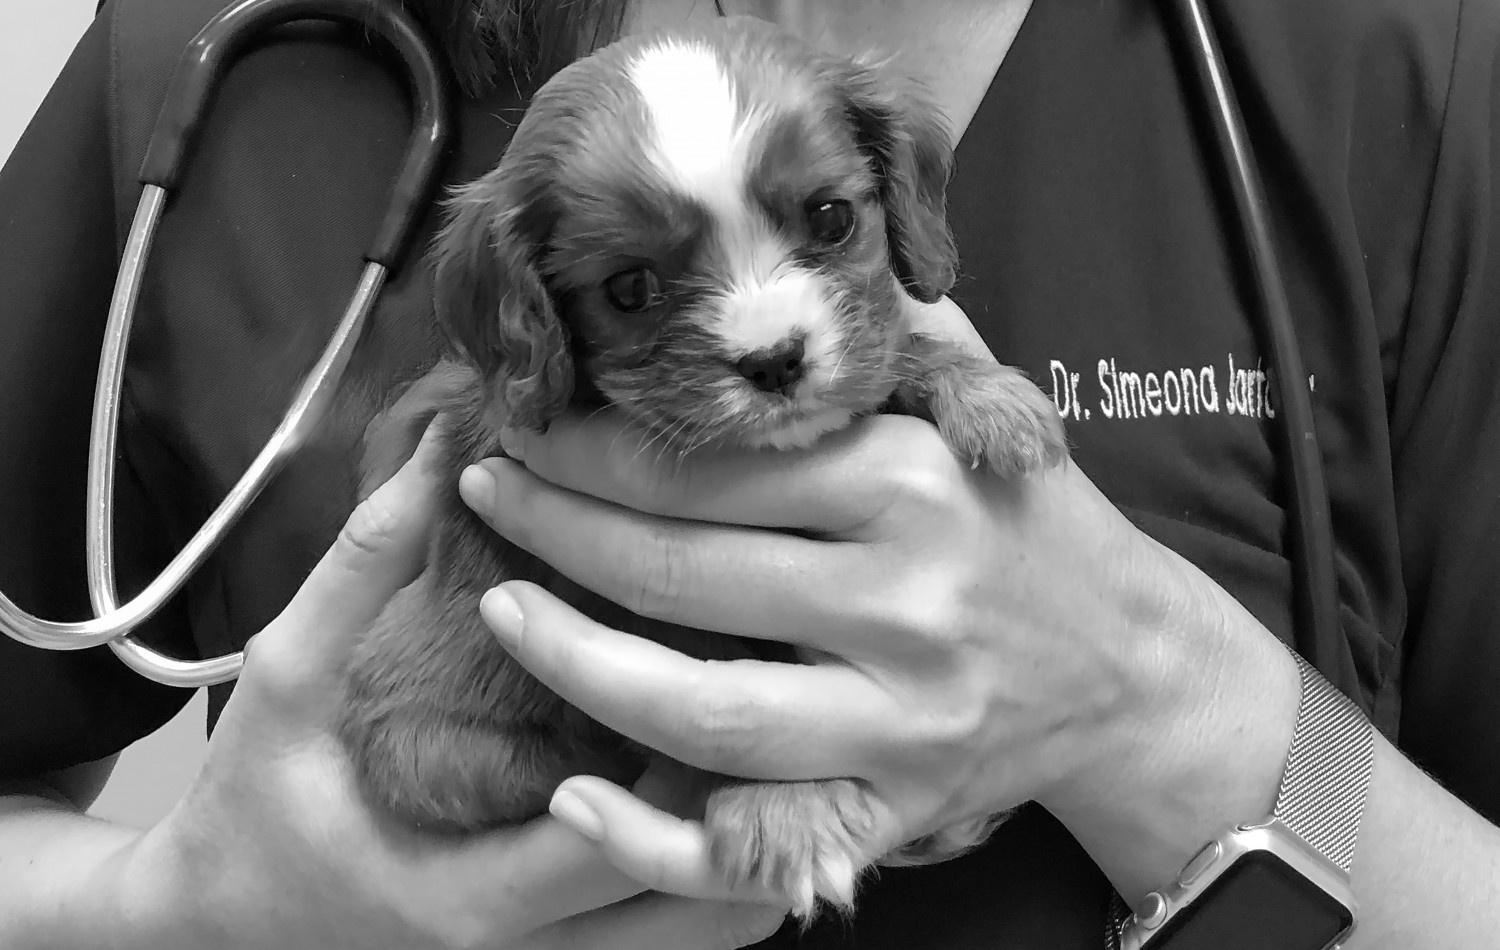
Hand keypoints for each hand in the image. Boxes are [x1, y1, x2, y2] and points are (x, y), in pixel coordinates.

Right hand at [115, 429, 784, 949]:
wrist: (233, 909)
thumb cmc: (261, 791)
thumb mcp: (290, 672)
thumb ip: (366, 565)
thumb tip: (447, 441)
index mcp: (464, 892)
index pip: (616, 836)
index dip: (677, 742)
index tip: (712, 636)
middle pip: (700, 898)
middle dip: (750, 788)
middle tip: (778, 669)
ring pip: (712, 929)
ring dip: (754, 830)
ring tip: (774, 716)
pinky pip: (685, 934)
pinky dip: (726, 864)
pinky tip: (736, 776)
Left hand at [458, 304, 1301, 900]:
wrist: (1134, 669)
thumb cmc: (1034, 527)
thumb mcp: (985, 412)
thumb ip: (896, 339)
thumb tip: (794, 266)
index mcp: (911, 486)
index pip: (716, 465)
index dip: (597, 447)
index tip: (529, 426)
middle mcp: (905, 603)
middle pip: (686, 575)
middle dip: (559, 530)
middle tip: (487, 494)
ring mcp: (900, 720)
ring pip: (701, 709)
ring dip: (577, 663)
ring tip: (503, 613)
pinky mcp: (894, 809)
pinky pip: (758, 843)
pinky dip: (654, 837)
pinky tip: (576, 798)